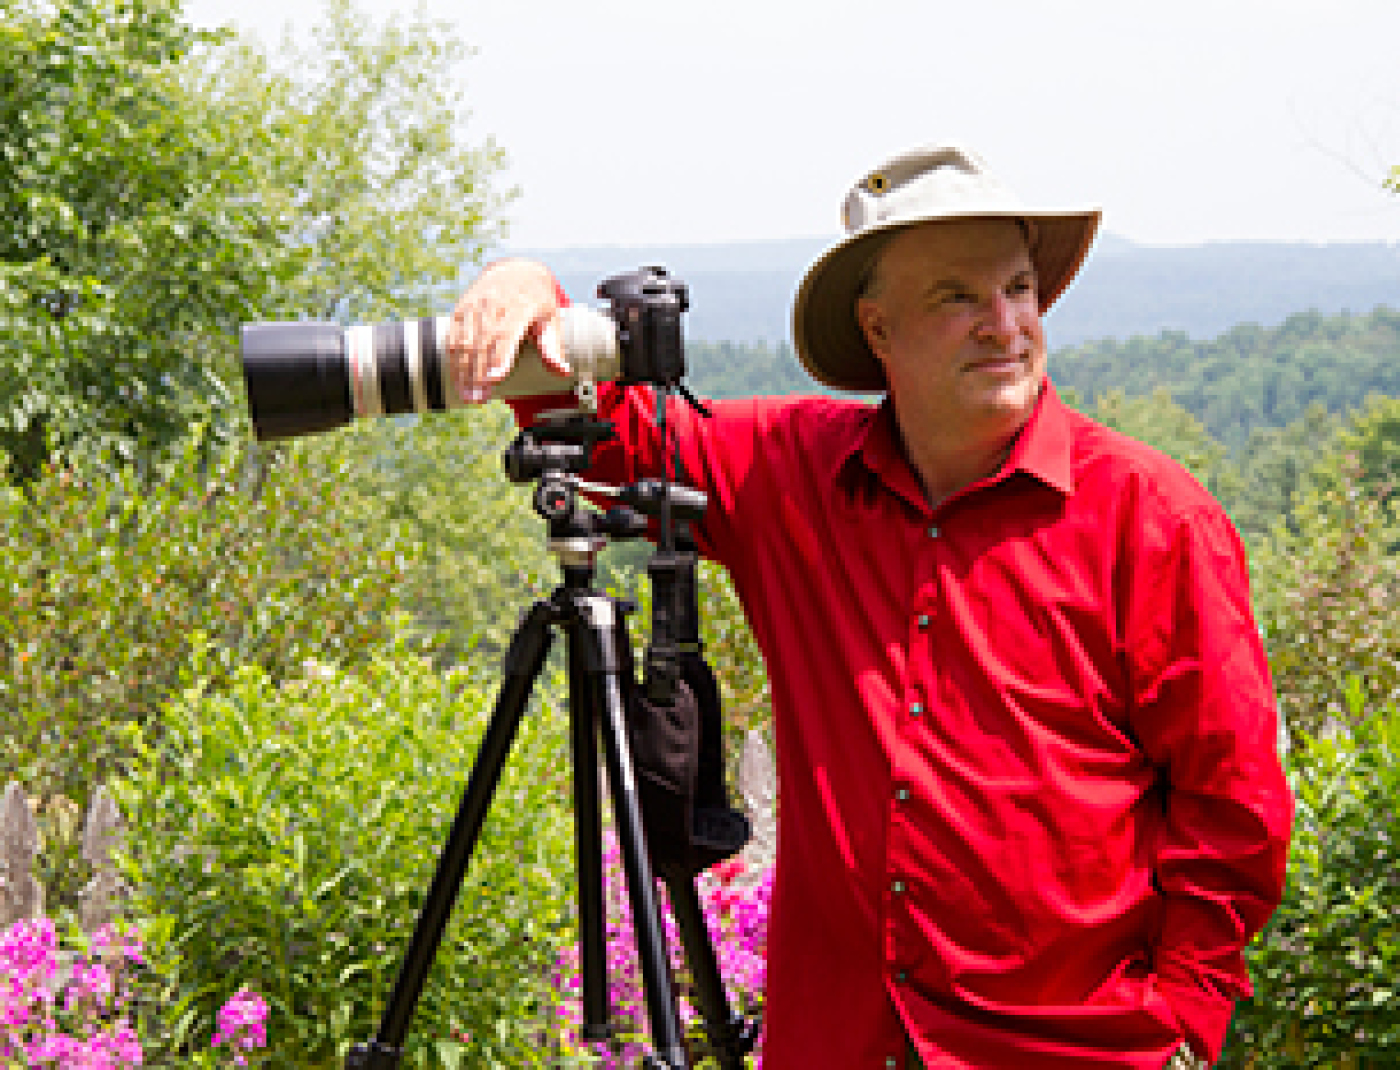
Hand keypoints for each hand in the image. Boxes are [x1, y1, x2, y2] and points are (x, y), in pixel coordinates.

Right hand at [445, 258, 570, 402]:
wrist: (516, 271)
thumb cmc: (537, 302)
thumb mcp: (551, 320)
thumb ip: (553, 347)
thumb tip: (563, 372)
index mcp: (520, 306)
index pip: (506, 334)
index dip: (499, 358)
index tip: (495, 380)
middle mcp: (494, 303)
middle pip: (482, 342)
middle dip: (478, 372)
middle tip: (478, 399)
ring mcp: (475, 304)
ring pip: (464, 341)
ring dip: (463, 371)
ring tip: (467, 396)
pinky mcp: (461, 308)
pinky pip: (453, 336)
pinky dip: (453, 359)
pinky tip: (456, 379)